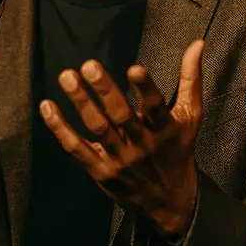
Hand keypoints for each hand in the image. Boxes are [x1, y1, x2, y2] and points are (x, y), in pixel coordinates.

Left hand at [38, 39, 204, 237]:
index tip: (135, 68)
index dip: (146, 88)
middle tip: (89, 66)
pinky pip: (76, 148)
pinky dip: (60, 128)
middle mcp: (142, 146)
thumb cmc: (178, 151)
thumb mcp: (191, 116)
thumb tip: (197, 43)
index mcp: (165, 130)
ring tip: (67, 77)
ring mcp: (119, 160)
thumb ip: (191, 79)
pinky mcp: (100, 171)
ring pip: (97, 128)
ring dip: (80, 102)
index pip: (156, 107)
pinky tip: (48, 106)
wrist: (169, 201)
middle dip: (104, 90)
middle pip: (121, 116)